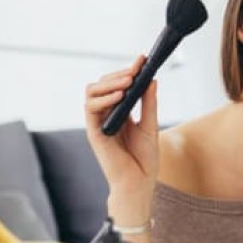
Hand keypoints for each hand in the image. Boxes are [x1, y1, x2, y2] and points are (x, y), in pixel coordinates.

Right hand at [84, 56, 158, 218]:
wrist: (139, 184)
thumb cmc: (144, 159)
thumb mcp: (151, 126)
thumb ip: (149, 103)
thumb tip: (152, 79)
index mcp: (120, 112)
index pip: (118, 85)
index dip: (128, 71)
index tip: (143, 59)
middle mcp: (106, 115)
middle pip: (103, 84)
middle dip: (119, 73)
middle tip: (136, 68)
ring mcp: (98, 123)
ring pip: (92, 92)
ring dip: (110, 82)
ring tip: (129, 80)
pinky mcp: (94, 133)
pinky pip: (91, 110)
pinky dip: (104, 99)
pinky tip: (120, 95)